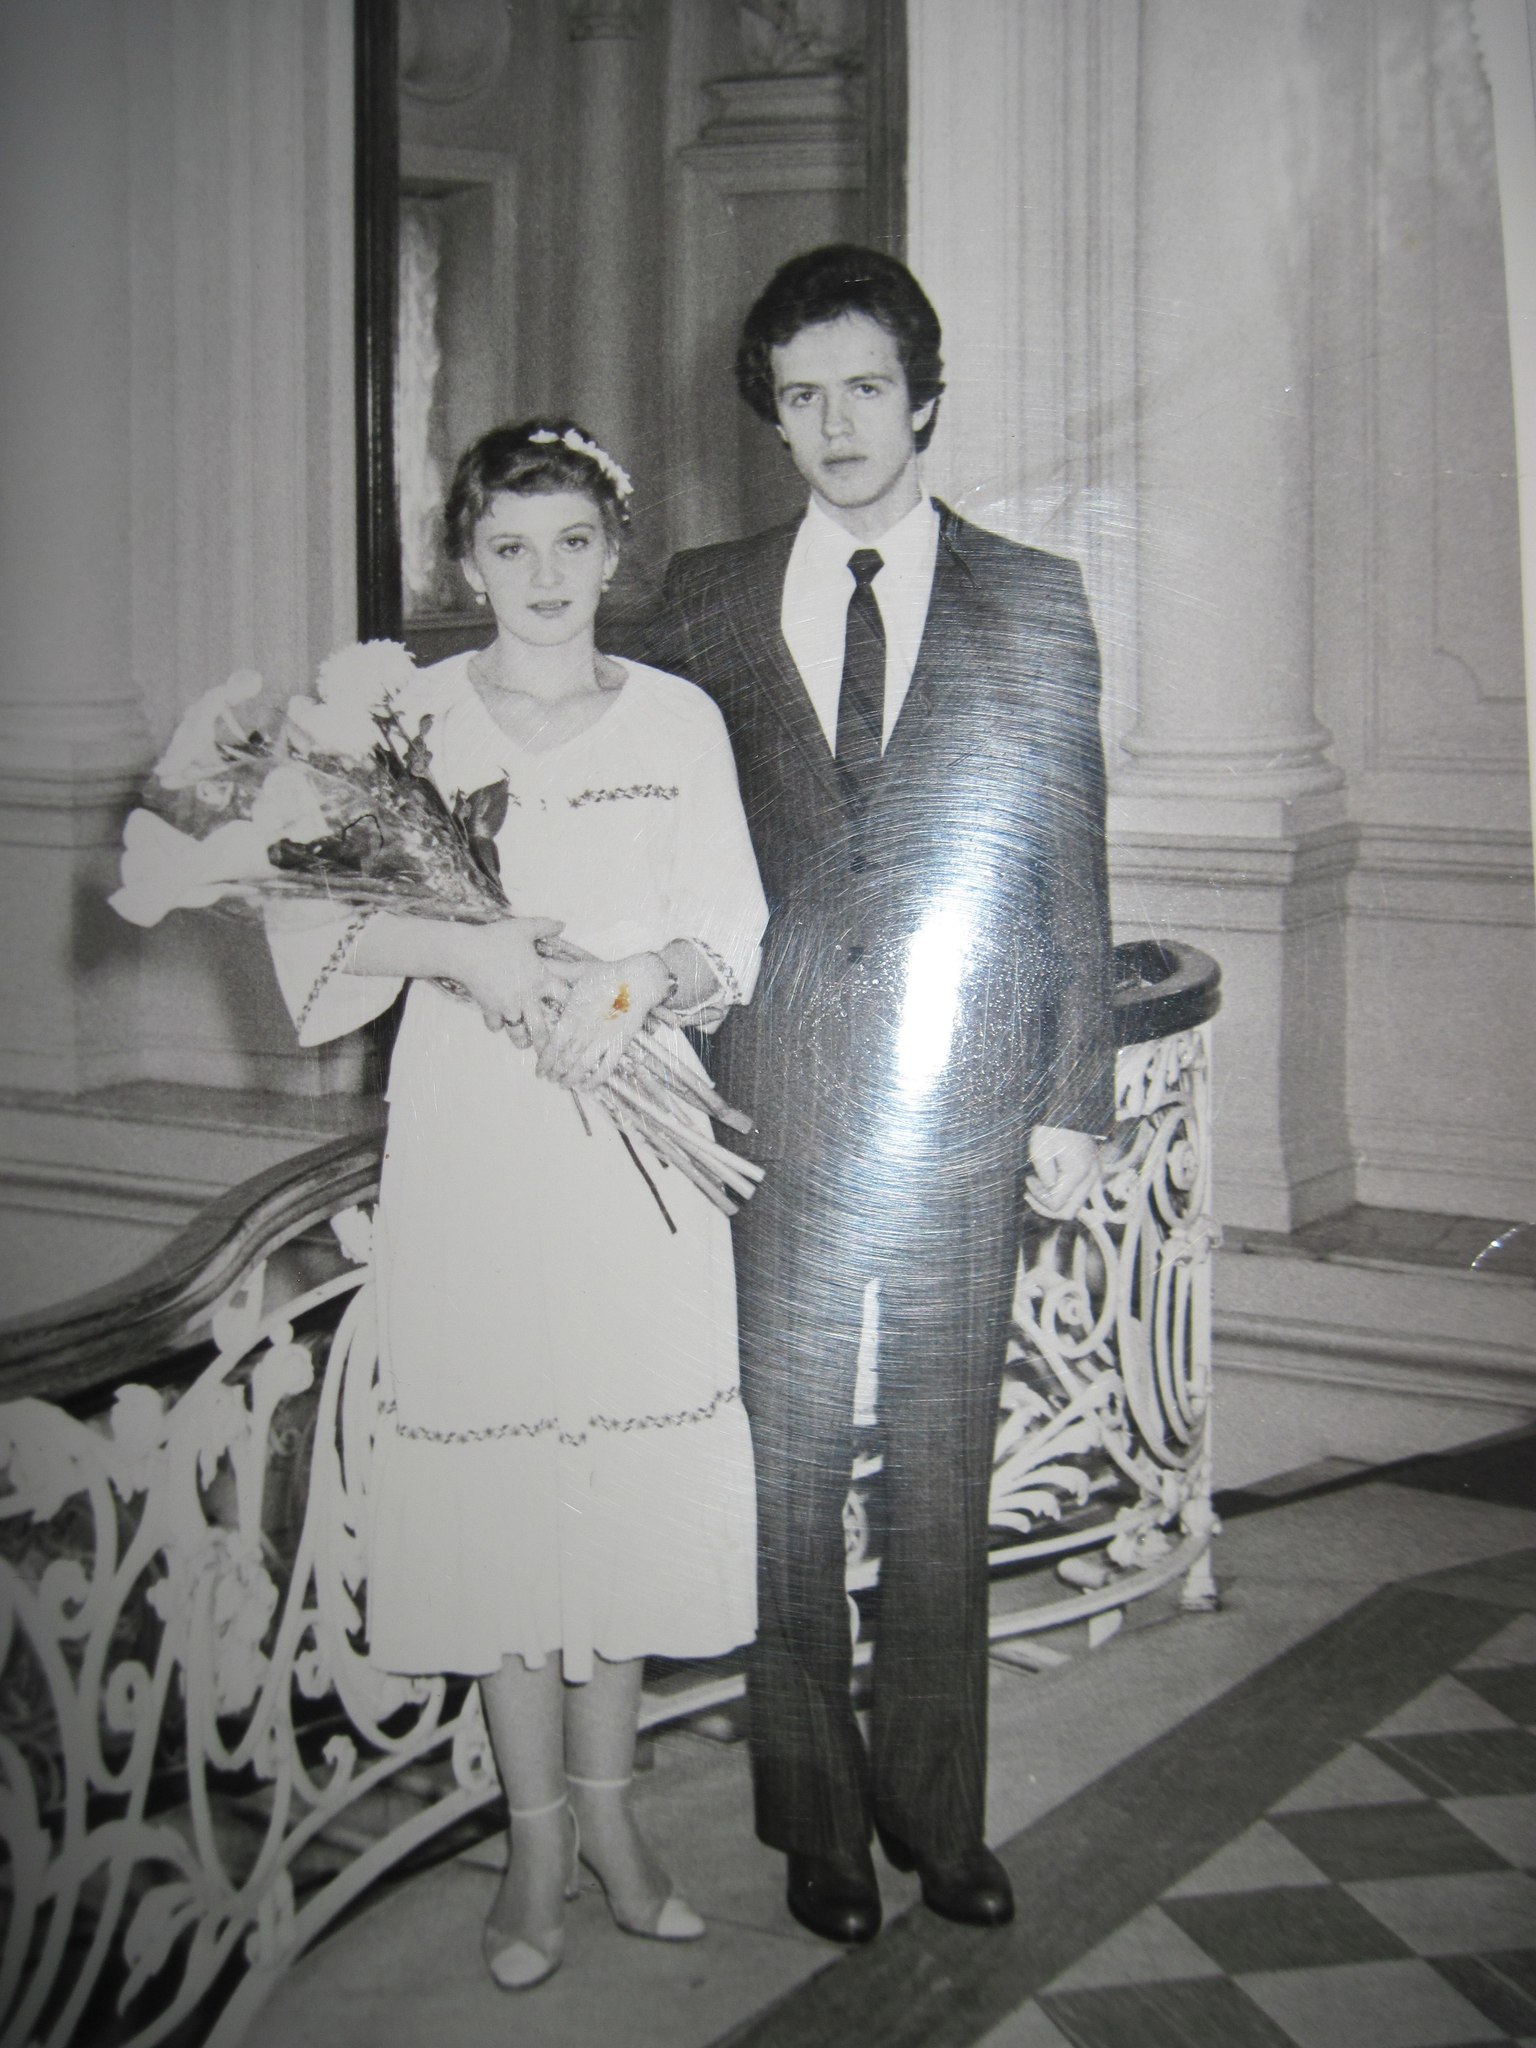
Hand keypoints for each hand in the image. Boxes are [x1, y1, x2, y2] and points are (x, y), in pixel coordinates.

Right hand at [451, 917, 563, 1040]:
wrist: (465, 951)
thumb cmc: (496, 938)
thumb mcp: (523, 927)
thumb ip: (545, 926)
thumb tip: (562, 924)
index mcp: (540, 978)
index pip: (564, 996)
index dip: (571, 1004)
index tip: (574, 1011)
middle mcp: (526, 996)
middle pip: (541, 1027)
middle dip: (546, 1041)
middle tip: (549, 1048)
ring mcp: (507, 1006)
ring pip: (518, 1033)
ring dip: (521, 1039)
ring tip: (524, 1042)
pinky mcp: (489, 1009)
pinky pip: (495, 1026)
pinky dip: (497, 1025)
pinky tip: (498, 1022)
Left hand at [536, 951, 671, 1092]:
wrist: (639, 980)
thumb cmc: (608, 973)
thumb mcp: (580, 970)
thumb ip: (558, 971)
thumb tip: (539, 963)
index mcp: (573, 1014)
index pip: (553, 1044)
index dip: (545, 1061)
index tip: (539, 1071)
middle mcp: (585, 1030)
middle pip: (565, 1059)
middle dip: (555, 1072)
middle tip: (549, 1079)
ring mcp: (603, 1039)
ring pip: (582, 1067)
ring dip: (571, 1079)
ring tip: (564, 1085)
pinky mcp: (619, 1044)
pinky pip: (606, 1068)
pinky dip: (595, 1080)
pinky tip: (587, 1087)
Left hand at [1024, 1125, 1102, 1219]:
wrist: (1069, 1107)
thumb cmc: (1052, 1126)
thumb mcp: (1040, 1152)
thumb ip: (1045, 1180)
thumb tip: (1048, 1196)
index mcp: (1079, 1172)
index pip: (1057, 1205)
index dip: (1038, 1198)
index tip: (1028, 1179)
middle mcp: (1092, 1177)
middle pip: (1069, 1212)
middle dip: (1046, 1206)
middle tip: (1030, 1190)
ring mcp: (1095, 1175)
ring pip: (1075, 1206)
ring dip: (1055, 1201)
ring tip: (1038, 1184)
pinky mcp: (1093, 1172)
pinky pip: (1079, 1194)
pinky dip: (1064, 1194)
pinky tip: (1049, 1182)